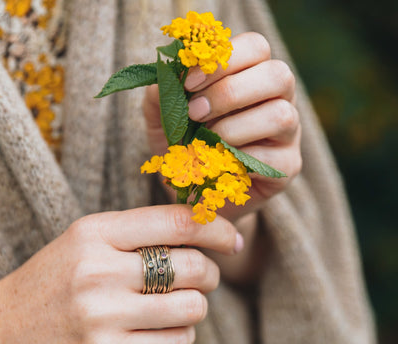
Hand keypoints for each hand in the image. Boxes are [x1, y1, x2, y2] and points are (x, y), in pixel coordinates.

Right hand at [0, 205, 239, 343]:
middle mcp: (99, 270)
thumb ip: (140, 233)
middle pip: (193, 266)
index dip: (216, 228)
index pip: (177, 221)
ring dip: (197, 305)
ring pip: (192, 306)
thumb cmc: (53, 280)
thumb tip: (204, 234)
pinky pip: (177, 342)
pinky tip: (166, 329)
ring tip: (180, 304)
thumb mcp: (88, 240)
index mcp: (96, 232)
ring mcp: (103, 316)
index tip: (232, 238)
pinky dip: (183, 334)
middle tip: (202, 277)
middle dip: (210, 272)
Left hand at [143, 32, 301, 220]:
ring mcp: (288, 134)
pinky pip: (274, 159)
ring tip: (206, 141)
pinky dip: (239, 160)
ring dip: (234, 128)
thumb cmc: (183, 145)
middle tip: (195, 112)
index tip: (188, 83)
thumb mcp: (163, 117)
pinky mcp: (288, 166)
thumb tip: (167, 74)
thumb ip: (162, 93)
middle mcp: (278, 99)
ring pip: (281, 115)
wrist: (194, 188)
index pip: (256, 47)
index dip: (223, 60)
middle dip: (229, 92)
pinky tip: (218, 164)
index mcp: (253, 75)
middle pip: (278, 76)